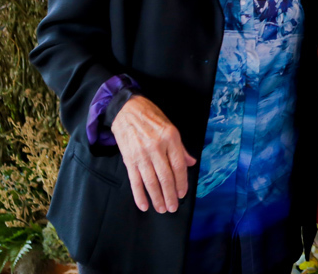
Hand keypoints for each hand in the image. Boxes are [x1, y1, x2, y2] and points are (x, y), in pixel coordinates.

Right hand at [110, 95, 196, 212]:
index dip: (182, 182)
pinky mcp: (129, 159)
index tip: (183, 194)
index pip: (179, 166)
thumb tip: (191, 163)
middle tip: (173, 207)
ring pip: (151, 182)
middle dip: (170, 195)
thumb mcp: (170, 127)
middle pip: (166, 177)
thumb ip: (181, 148)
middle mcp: (156, 147)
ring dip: (157, 198)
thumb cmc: (151, 117)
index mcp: (170, 138)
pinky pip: (135, 181)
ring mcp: (141, 154)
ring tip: (162, 208)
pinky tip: (144, 205)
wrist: (126, 109)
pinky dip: (139, 195)